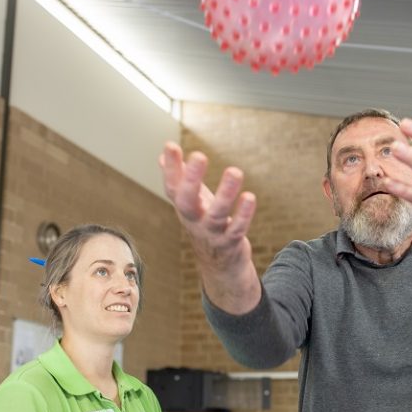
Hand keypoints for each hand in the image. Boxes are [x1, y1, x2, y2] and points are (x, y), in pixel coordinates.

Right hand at [159, 142, 260, 312]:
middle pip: (186, 201)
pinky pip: (237, 229)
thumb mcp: (192, 201)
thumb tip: (162, 153)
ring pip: (216, 215)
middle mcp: (194, 221)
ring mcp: (211, 234)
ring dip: (226, 194)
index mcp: (184, 207)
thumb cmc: (205, 224)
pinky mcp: (230, 244)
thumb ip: (178, 178)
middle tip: (199, 155)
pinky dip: (243, 215)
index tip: (170, 145)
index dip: (170, 168)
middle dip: (191, 179)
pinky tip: (249, 197)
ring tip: (235, 171)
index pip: (172, 187)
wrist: (219, 266)